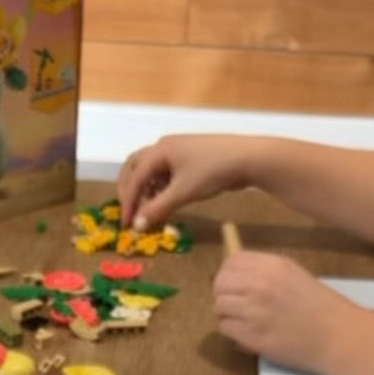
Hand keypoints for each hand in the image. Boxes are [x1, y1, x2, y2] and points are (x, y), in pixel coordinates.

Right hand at [118, 134, 252, 229]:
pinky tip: (166, 200)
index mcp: (159, 151)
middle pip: (135, 167)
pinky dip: (159, 187)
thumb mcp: (182, 193)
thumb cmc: (212, 172)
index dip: (128, 203)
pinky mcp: (189, 158)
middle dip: (129, 190)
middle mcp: (164, 147)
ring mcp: (177, 151)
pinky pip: (165, 172)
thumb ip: (157, 209)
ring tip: (150, 209)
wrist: (247, 158)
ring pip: (150, 170)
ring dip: (145, 189)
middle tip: (129, 212)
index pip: (134, 178)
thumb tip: (136, 227)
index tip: (126, 225)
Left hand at [213, 251, 353, 370]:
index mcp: (272, 265)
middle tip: (233, 305)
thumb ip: (265, 272)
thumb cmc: (318, 306)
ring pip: (219, 306)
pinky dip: (230, 331)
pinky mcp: (252, 335)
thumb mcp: (293, 275)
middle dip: (222, 293)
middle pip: (220, 282)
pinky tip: (244, 333)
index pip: (232, 261)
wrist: (335, 334)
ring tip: (239, 320)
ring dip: (225, 314)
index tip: (233, 284)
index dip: (227, 273)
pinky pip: (225, 327)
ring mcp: (255, 310)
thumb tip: (236, 274)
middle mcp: (261, 284)